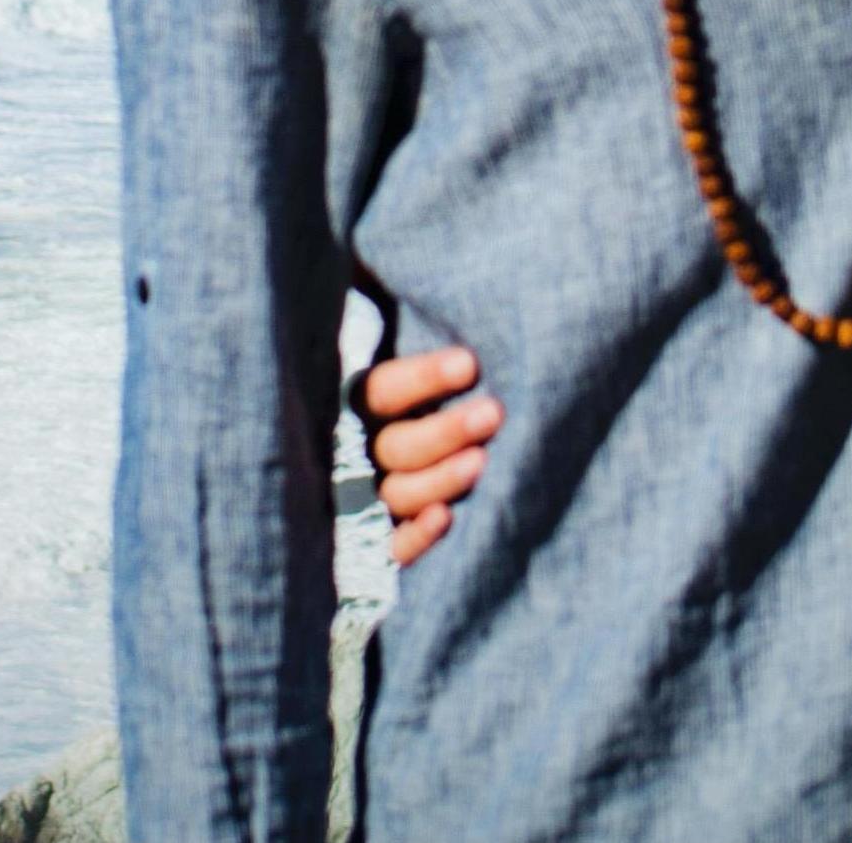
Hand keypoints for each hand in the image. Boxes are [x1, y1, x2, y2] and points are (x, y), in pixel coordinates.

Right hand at [360, 344, 502, 566]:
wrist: (399, 469)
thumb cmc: (424, 399)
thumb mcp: (411, 364)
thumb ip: (413, 337)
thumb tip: (438, 303)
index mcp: (358, 404)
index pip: (383, 389)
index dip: (423, 378)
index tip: (469, 365)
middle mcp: (360, 452)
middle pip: (396, 446)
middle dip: (446, 431)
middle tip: (492, 413)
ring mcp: (369, 500)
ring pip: (399, 493)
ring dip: (440, 479)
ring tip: (481, 460)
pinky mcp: (384, 542)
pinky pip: (394, 547)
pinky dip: (417, 536)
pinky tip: (445, 517)